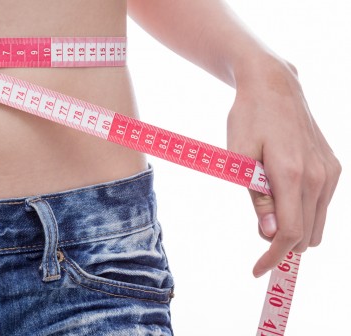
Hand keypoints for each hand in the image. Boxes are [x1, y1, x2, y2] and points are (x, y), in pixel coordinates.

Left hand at [226, 57, 340, 277]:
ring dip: (295, 231)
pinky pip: (322, 206)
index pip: (290, 232)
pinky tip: (282, 201)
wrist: (275, 85)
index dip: (273, 256)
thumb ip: (256, 197)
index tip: (256, 269)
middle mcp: (318, 176)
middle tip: (257, 245)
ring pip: (317, 224)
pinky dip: (304, 214)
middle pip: (307, 235)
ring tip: (267, 219)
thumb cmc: (248, 118)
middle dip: (282, 247)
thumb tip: (270, 232)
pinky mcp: (334, 167)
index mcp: (291, 173)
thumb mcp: (239, 157)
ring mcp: (330, 172)